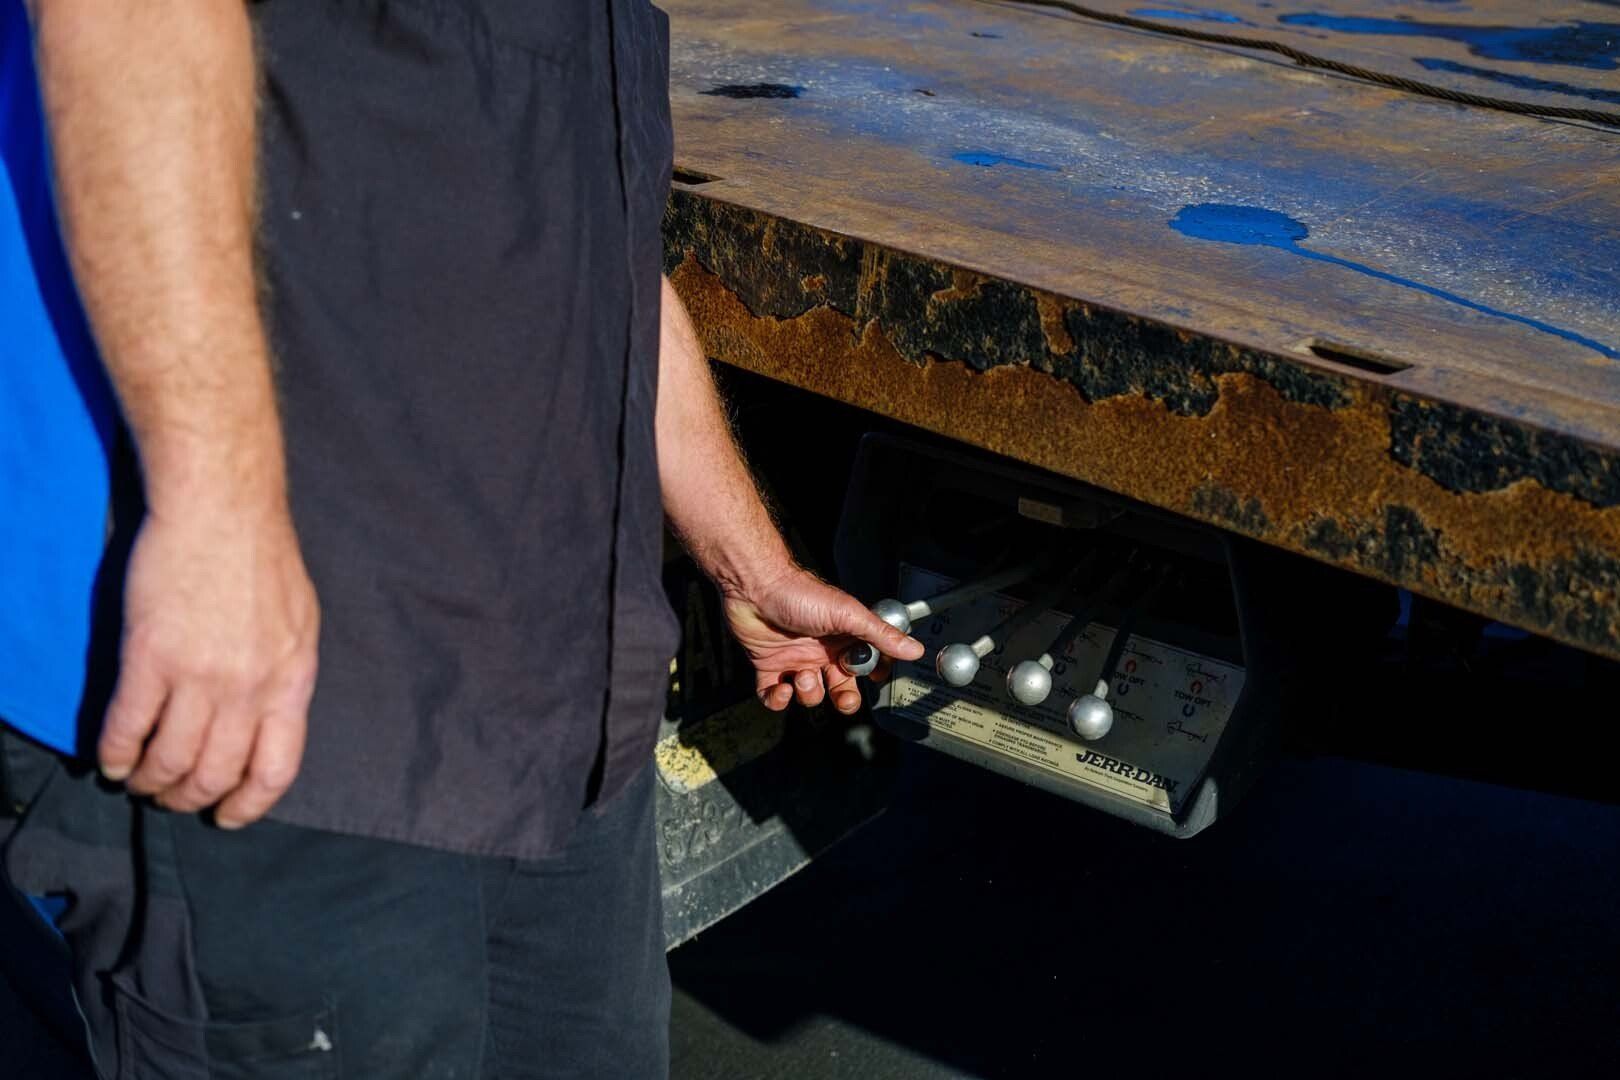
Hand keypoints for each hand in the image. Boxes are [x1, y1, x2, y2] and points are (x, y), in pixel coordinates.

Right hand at [98, 504, 319, 827]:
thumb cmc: (262, 558)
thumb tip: (269, 716)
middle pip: (216, 773)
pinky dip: (116, 753)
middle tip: (170, 797)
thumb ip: (284, 674)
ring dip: (148, 780)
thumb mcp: (298, 623)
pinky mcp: (150, 658)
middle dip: (189, 798)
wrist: (223, 508)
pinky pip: (128, 728)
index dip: (248, 804)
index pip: (276, 768)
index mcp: (292, 680)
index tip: (226, 815)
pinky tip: (110, 758)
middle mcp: (249, 687)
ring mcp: (199, 675)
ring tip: (138, 779)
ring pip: (169, 760)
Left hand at [722, 565, 924, 714]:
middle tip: (842, 696)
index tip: (872, 679)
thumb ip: (881, 635)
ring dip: (809, 694)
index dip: (870, 676)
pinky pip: (774, 696)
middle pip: (840, 688)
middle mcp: (821, 651)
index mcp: (843, 638)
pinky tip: (781, 688)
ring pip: (810, 696)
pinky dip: (778, 699)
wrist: (756, 586)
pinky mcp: (768, 667)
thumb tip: (915, 649)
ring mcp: (795, 660)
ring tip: (803, 677)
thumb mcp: (849, 615)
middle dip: (844, 699)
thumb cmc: (801, 594)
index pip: (865, 665)